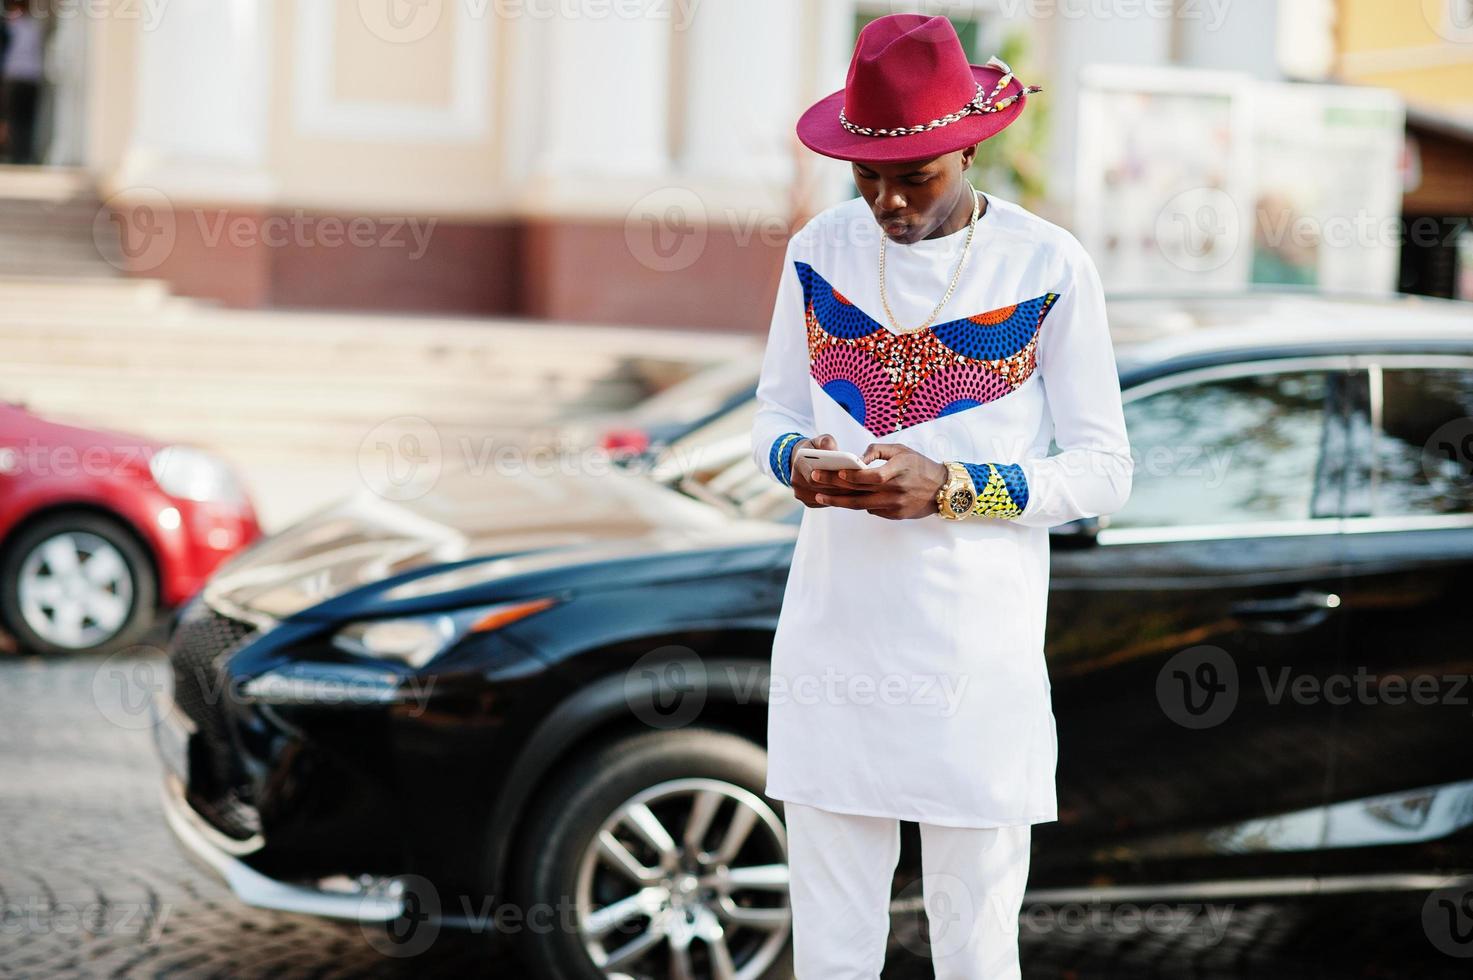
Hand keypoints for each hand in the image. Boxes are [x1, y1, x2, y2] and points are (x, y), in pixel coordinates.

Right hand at [788, 434, 873, 507]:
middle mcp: (796, 481)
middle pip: (821, 489)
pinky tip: (852, 495)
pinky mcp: (808, 502)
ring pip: (825, 498)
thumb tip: (833, 450)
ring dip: (842, 495)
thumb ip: (826, 442)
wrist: (803, 460)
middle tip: (859, 485)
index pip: (813, 476)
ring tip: (859, 490)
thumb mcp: (820, 440)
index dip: (830, 478)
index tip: (847, 475)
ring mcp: (801, 494)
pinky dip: (838, 500)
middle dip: (840, 487)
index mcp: (798, 464)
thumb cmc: (815, 448)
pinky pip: (825, 503)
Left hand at [818, 442, 948, 519]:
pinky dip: (858, 504)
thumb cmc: (919, 465)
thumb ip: (877, 450)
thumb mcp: (901, 449)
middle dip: (834, 486)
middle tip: (814, 479)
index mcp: (899, 470)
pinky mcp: (895, 515)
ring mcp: (895, 505)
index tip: (838, 472)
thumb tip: (857, 458)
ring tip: (821, 496)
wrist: (942, 489)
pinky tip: (843, 499)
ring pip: (861, 505)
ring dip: (839, 501)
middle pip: (861, 491)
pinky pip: (871, 510)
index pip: (873, 476)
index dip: (855, 476)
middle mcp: (897, 490)